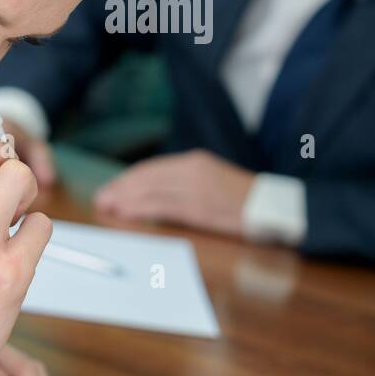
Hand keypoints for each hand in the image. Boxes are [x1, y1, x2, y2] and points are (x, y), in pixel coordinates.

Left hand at [93, 149, 253, 236]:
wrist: (273, 206)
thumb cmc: (243, 199)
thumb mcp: (213, 180)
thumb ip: (187, 183)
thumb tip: (156, 193)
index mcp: (195, 161)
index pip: (152, 168)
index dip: (128, 179)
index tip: (112, 188)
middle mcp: (193, 170)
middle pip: (147, 178)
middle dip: (121, 188)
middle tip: (101, 199)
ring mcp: (196, 189)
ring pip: (150, 192)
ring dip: (125, 200)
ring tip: (107, 207)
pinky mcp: (201, 208)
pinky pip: (163, 207)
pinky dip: (140, 210)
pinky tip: (126, 214)